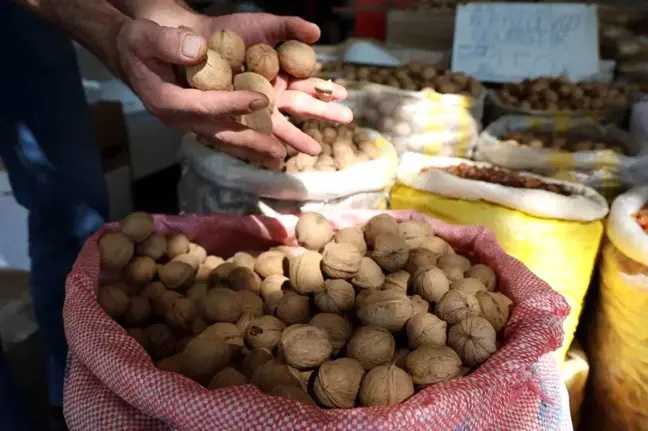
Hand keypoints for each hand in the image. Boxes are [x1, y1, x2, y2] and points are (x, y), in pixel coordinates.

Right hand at [115, 15, 351, 168]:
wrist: (138, 54)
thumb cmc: (140, 42)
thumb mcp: (145, 35)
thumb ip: (167, 42)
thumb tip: (197, 50)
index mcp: (167, 101)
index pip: (204, 106)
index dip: (232, 104)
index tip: (259, 100)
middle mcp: (182, 118)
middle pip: (220, 133)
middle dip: (251, 142)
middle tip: (278, 151)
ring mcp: (193, 122)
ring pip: (227, 139)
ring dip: (254, 150)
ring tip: (280, 159)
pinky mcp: (204, 119)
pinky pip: (229, 133)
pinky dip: (249, 142)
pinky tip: (270, 152)